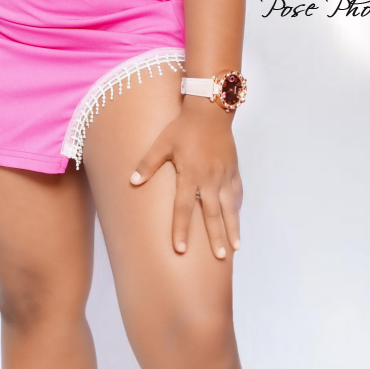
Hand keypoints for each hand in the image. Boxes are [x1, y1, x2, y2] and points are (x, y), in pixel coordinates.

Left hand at [129, 105, 242, 258]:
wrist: (210, 110)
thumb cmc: (183, 127)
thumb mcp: (162, 143)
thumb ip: (147, 164)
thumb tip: (132, 181)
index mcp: (190, 175)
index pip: (183, 208)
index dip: (180, 229)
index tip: (180, 249)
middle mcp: (209, 179)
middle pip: (213, 214)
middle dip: (216, 237)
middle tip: (220, 258)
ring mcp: (224, 175)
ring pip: (230, 207)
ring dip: (233, 228)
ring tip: (235, 248)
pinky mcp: (233, 170)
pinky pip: (236, 193)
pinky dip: (237, 208)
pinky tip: (237, 220)